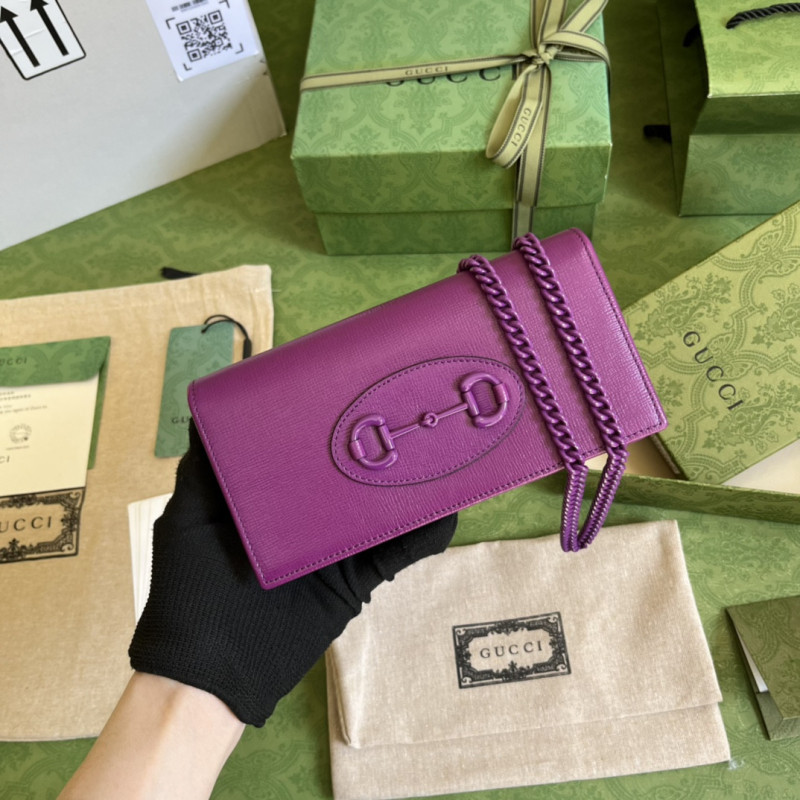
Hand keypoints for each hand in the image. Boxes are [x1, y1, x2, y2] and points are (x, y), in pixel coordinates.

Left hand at [130, 422, 456, 725]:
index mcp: (271, 495)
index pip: (306, 448)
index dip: (328, 418)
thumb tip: (214, 408)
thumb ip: (204, 470)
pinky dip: (424, 534)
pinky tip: (448, 509)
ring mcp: (336, 548)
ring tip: (442, 447)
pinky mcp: (356, 580)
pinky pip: (397, 554)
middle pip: (351, 473)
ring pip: (381, 509)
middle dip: (380, 443)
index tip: (351, 380)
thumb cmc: (190, 588)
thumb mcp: (189, 518)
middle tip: (410, 405)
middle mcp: (309, 515)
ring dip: (410, 483)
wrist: (210, 675)